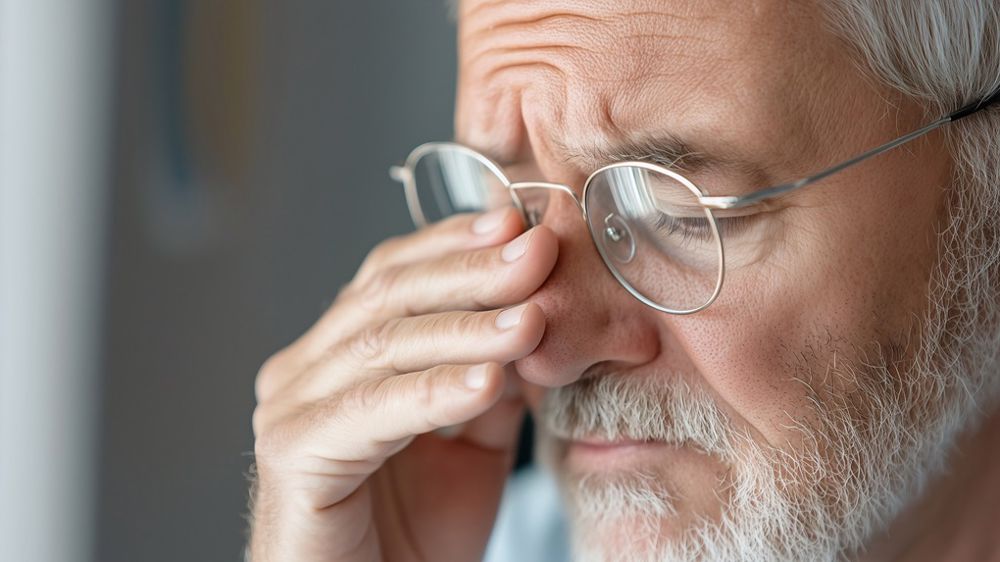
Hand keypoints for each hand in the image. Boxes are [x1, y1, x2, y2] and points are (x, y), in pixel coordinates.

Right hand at [248, 207, 558, 561]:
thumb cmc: (411, 537)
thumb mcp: (470, 443)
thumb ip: (491, 380)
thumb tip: (536, 316)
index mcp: (341, 355)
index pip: (393, 275)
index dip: (454, 244)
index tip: (518, 224)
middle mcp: (305, 369)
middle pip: (387, 295)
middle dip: (468, 270)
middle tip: (534, 252)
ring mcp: (291, 408)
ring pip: (384, 345)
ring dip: (464, 328)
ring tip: (530, 317)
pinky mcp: (294, 454)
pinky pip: (373, 411)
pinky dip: (433, 393)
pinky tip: (486, 381)